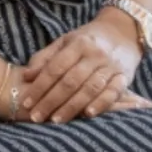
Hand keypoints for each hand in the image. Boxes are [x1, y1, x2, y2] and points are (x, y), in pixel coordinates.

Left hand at [18, 12, 141, 123]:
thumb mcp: (66, 41)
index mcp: (78, 43)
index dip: (40, 86)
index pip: (55, 68)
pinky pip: (113, 92)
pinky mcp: (125, 77)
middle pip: (70, 81)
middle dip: (51, 101)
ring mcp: (111, 66)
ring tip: (56, 120)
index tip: (27, 102)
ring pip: (90, 89)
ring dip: (72, 106)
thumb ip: (45, 58)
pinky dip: (101, 104)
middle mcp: (95, 54)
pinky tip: (87, 114)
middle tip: (37, 116)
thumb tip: (26, 76)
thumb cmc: (88, 40)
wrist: (124, 31)